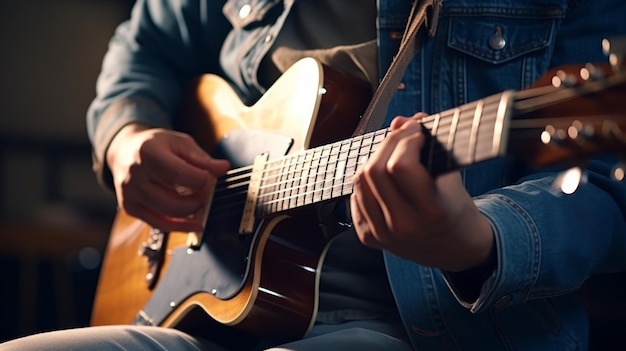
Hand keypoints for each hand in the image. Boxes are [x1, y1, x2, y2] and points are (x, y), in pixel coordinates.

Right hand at [106, 123, 229, 231]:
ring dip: (190, 213)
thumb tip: (223, 168)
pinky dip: (179, 226)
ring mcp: (130, 194)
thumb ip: (202, 159)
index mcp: (148, 153)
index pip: (180, 174)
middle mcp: (134, 175)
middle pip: (173, 201)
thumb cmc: (155, 144)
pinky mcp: (130, 207)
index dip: (201, 180)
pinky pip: (158, 224)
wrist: (124, 149)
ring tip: (201, 203)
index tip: (210, 178)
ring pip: (166, 215)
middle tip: (207, 193)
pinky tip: (193, 224)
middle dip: (198, 201)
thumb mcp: (180, 143)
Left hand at [350, 114, 493, 271]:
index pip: (401, 166)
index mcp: (431, 212)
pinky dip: (367, 182)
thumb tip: (399, 122)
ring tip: (391, 154)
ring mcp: (383, 234)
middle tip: (402, 136)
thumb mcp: (450, 177)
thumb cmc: (454, 208)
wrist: (454, 249)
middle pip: (375, 171)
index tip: (416, 131)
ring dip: (374, 160)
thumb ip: (426, 147)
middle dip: (388, 144)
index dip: (405, 140)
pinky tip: (383, 179)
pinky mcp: (368, 237)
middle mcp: (403, 226)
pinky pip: (356, 197)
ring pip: (360, 182)